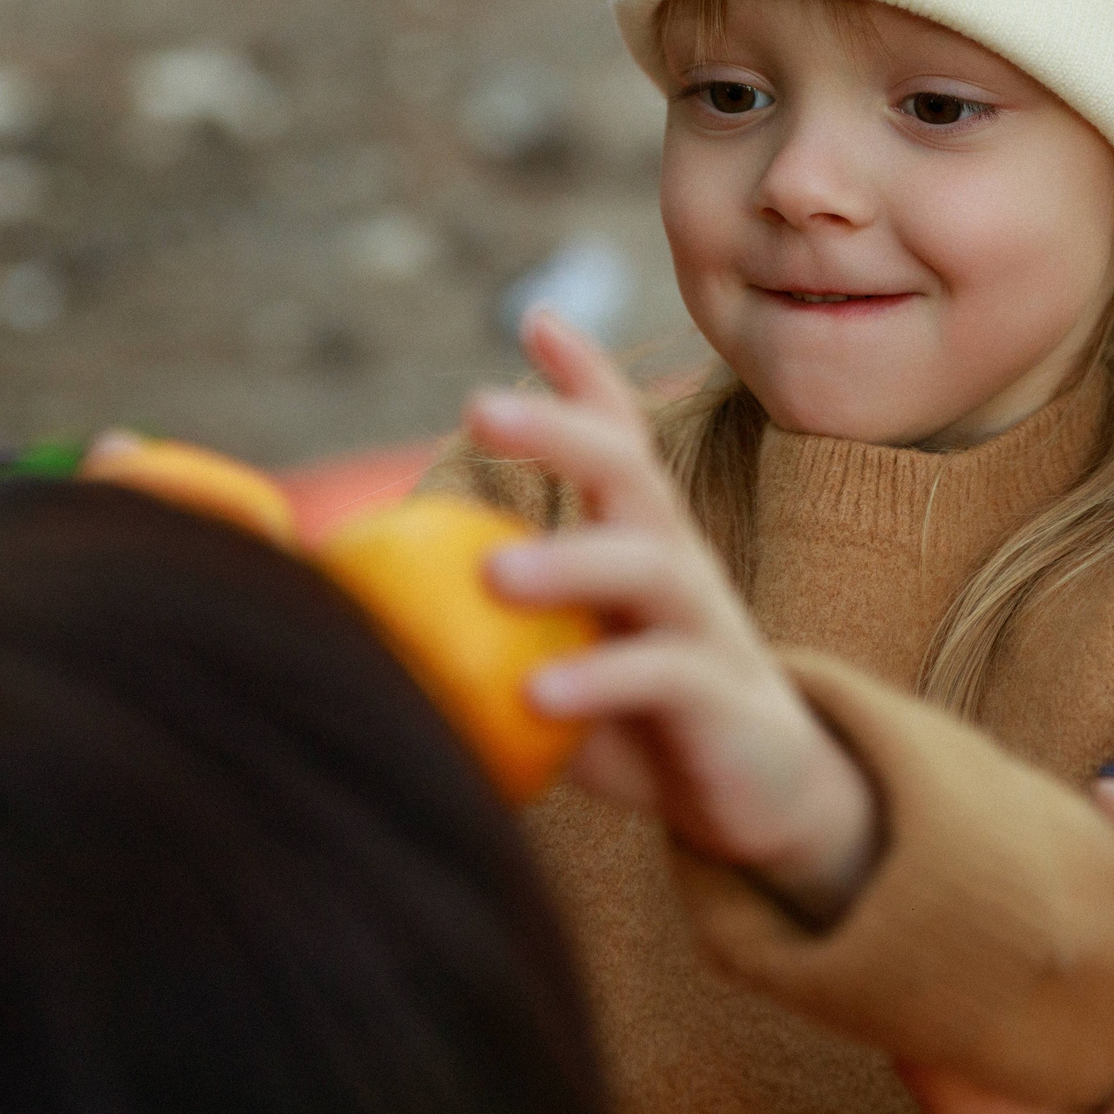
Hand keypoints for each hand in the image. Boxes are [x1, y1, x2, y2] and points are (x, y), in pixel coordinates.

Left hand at [466, 308, 881, 925]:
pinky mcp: (721, 697)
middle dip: (560, 429)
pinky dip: (598, 679)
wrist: (769, 796)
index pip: (616, 439)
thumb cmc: (643, 717)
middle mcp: (676, 559)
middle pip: (629, 470)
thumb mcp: (565, 654)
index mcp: (638, 537)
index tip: (534, 317)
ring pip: (649, 564)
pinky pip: (662, 675)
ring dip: (570, 559)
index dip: (582, 376)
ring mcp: (706, 623)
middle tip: (481, 409)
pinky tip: (534, 696)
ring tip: (493, 574)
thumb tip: (344, 609)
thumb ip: (485, 629)